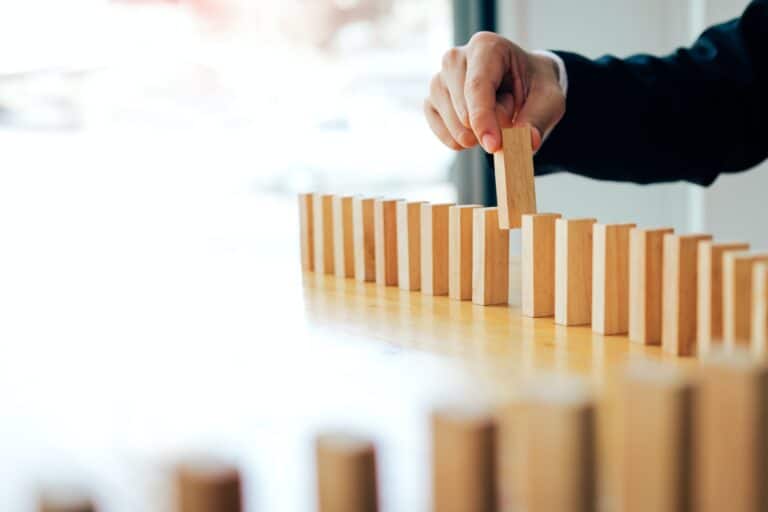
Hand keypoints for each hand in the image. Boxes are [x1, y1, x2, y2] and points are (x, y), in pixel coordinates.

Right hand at [424, 32, 564, 152]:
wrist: (521, 85)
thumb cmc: (534, 88)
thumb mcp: (549, 100)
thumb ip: (538, 120)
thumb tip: (528, 142)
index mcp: (485, 46)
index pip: (477, 87)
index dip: (483, 120)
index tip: (493, 146)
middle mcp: (454, 58)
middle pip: (464, 110)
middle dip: (489, 125)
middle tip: (509, 108)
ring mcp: (438, 80)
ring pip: (452, 125)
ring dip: (477, 132)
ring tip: (493, 112)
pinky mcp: (431, 102)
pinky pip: (442, 134)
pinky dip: (461, 141)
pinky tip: (476, 130)